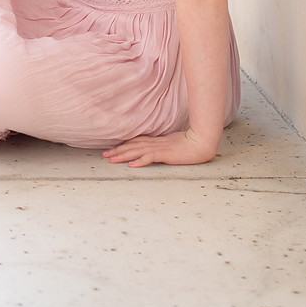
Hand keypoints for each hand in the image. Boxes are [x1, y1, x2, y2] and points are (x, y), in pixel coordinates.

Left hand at [102, 128, 217, 166]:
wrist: (201, 142)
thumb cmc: (190, 143)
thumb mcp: (172, 143)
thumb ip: (162, 145)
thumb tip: (153, 149)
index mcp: (156, 141)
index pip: (135, 142)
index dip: (122, 145)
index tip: (111, 149)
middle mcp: (155, 143)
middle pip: (132, 146)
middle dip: (117, 151)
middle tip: (103, 155)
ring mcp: (160, 148)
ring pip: (137, 151)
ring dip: (123, 156)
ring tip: (111, 160)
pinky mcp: (166, 154)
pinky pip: (150, 157)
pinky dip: (140, 161)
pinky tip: (131, 165)